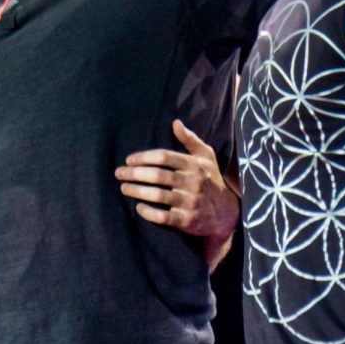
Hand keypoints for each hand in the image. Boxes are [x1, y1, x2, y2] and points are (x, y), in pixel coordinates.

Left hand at [115, 119, 239, 260]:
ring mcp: (190, 202)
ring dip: (136, 191)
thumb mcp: (206, 157)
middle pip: (157, 175)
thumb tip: (175, 122)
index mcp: (194, 165)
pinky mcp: (186, 221)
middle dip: (134, 173)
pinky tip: (138, 207)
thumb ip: (190, 140)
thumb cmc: (211, 180)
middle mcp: (193, 182)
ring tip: (123, 188)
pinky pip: (163, 216)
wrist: (225, 213)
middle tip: (118, 173)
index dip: (143, 157)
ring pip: (157, 195)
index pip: (164, 157)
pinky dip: (148, 212)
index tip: (129, 160)